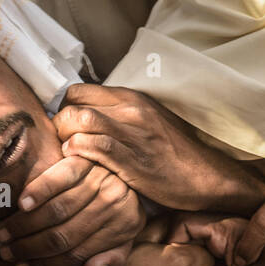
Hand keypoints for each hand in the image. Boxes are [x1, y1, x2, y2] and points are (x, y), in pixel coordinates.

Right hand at [0, 155, 145, 265]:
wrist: (124, 160)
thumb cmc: (119, 205)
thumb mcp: (125, 234)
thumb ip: (112, 258)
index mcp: (125, 225)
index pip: (77, 254)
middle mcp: (115, 202)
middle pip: (63, 235)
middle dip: (29, 248)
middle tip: (6, 252)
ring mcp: (101, 179)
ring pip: (58, 210)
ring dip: (26, 225)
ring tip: (4, 233)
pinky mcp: (86, 159)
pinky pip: (59, 177)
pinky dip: (39, 191)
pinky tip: (22, 203)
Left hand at [55, 84, 264, 213]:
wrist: (205, 175)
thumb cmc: (174, 153)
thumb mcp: (147, 121)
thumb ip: (118, 115)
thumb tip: (85, 118)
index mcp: (132, 98)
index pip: (78, 90)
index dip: (64, 109)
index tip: (66, 128)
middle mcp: (130, 110)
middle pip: (73, 105)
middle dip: (59, 126)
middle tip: (63, 145)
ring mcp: (132, 134)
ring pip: (79, 121)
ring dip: (65, 139)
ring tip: (69, 155)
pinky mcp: (133, 160)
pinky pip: (94, 147)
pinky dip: (78, 153)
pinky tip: (79, 163)